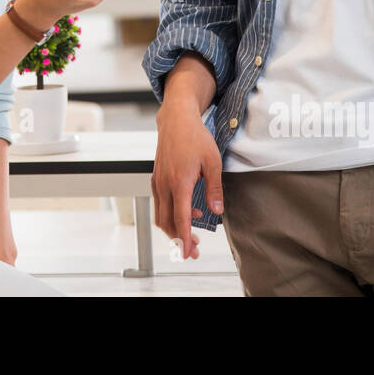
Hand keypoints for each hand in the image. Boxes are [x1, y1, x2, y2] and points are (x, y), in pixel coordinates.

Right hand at [152, 99, 222, 259]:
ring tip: (193, 230)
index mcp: (179, 183)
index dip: (184, 239)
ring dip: (174, 227)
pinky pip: (159, 204)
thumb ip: (214, 190)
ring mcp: (158, 181)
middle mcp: (164, 185)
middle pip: (167, 222)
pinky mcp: (156, 178)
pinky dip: (170, 214)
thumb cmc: (195, 137)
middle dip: (180, 239)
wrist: (176, 120)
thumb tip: (217, 211)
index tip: (188, 254)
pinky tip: (186, 210)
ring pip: (160, 215)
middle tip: (194, 248)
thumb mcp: (212, 163)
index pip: (180, 219)